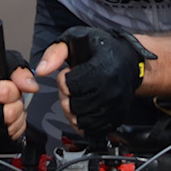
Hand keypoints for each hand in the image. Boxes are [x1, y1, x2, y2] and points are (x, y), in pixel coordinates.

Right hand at [0, 50, 37, 142]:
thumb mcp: (5, 63)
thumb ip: (20, 73)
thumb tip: (32, 86)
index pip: (3, 93)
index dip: (13, 90)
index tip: (12, 87)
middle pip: (8, 115)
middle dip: (18, 105)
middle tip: (14, 98)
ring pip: (8, 130)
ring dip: (17, 118)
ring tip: (12, 107)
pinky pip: (6, 139)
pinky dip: (13, 129)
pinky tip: (10, 118)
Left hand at [35, 26, 155, 137]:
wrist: (130, 60)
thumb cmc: (102, 49)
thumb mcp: (76, 40)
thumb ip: (55, 52)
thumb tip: (41, 71)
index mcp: (103, 68)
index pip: (70, 86)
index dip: (63, 81)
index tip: (68, 74)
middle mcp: (112, 90)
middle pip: (75, 106)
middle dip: (65, 98)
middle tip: (70, 88)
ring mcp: (116, 106)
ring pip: (82, 121)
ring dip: (72, 112)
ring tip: (76, 98)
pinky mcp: (117, 117)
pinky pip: (93, 130)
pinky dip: (82, 123)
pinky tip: (83, 110)